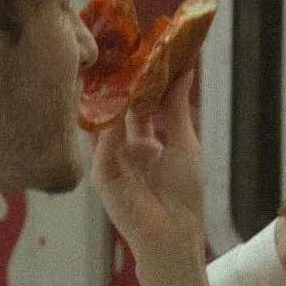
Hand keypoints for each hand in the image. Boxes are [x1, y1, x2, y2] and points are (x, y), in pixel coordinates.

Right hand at [89, 66, 207, 269]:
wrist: (173, 236)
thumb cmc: (184, 197)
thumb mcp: (184, 143)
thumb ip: (177, 107)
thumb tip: (184, 69)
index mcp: (146, 143)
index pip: (140, 104)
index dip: (143, 80)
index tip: (145, 51)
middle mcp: (125, 148)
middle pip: (118, 108)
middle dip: (119, 82)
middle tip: (119, 49)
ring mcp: (111, 160)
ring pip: (104, 121)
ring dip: (106, 96)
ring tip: (108, 66)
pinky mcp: (101, 175)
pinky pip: (101, 144)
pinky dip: (107, 124)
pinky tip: (113, 103)